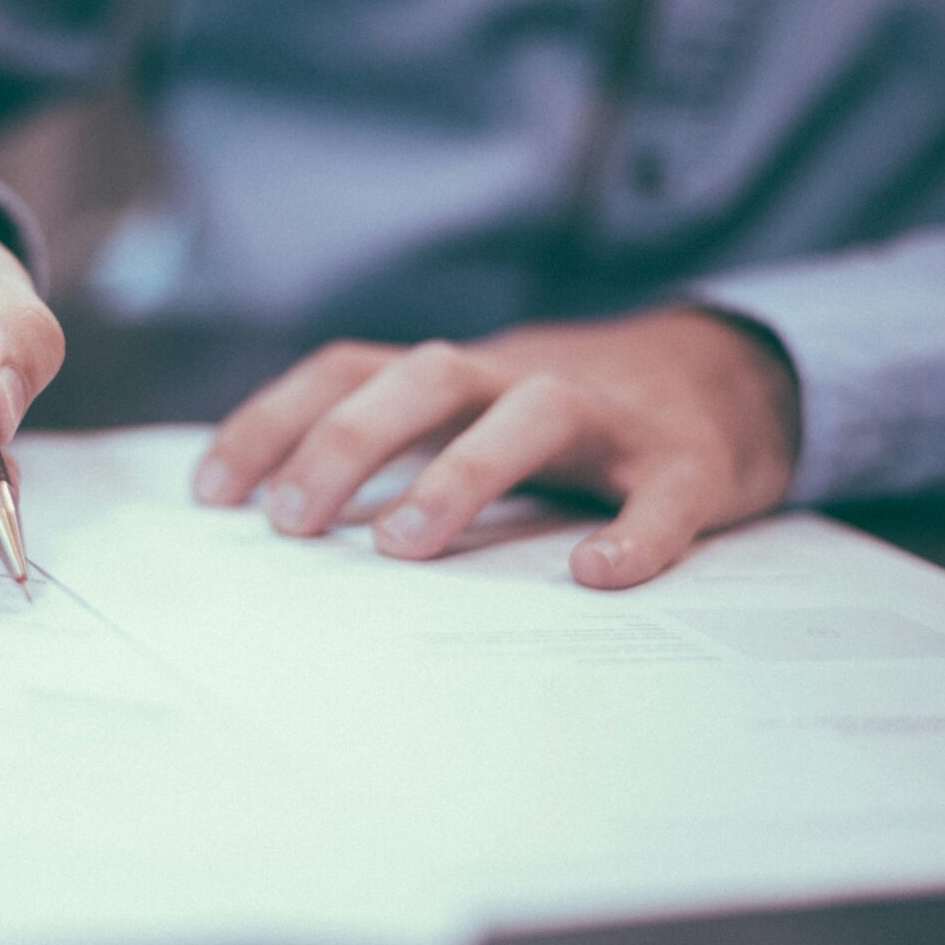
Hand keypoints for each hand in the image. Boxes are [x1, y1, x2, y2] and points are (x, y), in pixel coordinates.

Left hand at [192, 309, 799, 587]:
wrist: (733, 380)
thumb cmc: (570, 420)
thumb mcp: (473, 416)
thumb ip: (396, 449)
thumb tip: (278, 522)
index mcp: (460, 376)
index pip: (350, 370)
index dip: (275, 420)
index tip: (211, 493)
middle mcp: (522, 378)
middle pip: (426, 377)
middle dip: (348, 441)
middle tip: (291, 524)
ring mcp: (610, 416)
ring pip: (532, 413)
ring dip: (461, 471)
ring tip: (403, 546)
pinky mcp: (689, 462)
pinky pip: (662, 494)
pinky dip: (635, 532)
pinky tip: (597, 575)